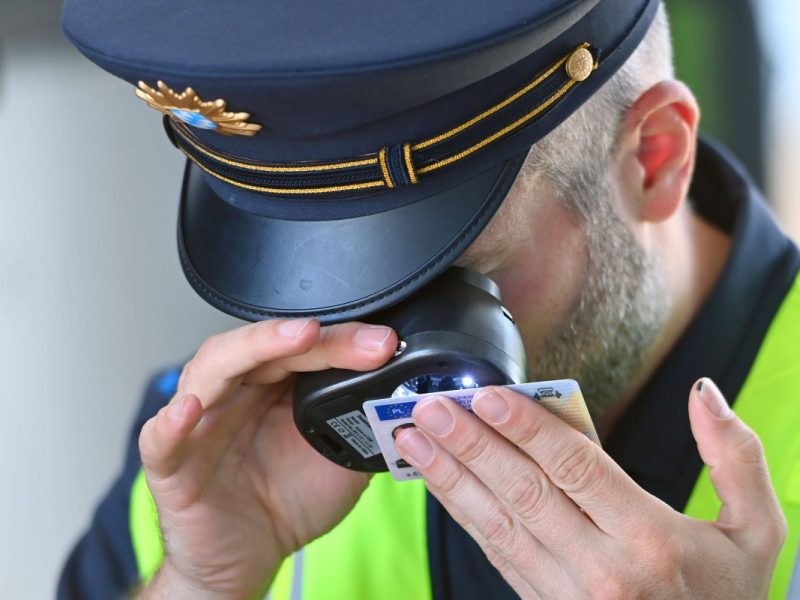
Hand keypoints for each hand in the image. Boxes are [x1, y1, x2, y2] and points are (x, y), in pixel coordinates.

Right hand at [137, 319, 396, 598]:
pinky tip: (190, 409)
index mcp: (274, 386)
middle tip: (361, 340)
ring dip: (253, 349)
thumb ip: (362, 425)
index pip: (305, 348)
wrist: (249, 556)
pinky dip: (171, 422)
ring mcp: (200, 423)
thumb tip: (401, 398)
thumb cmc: (286, 499)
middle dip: (315, 339)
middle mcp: (235, 393)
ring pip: (213, 369)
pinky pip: (161, 438)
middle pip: (265, 348)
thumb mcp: (341, 458)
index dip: (344, 341)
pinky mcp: (171, 464)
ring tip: (294, 338)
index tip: (384, 342)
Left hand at [395, 379, 786, 598]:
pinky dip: (463, 514)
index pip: (575, 469)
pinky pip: (496, 552)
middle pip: (523, 491)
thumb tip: (704, 393)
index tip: (490, 395)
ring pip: (496, 523)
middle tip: (432, 406)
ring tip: (415, 440)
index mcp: (649, 540)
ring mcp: (565, 594)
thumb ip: (736, 459)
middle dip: (471, 444)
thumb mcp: (758, 533)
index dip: (528, 427)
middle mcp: (600, 569)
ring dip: (450, 476)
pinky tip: (439, 483)